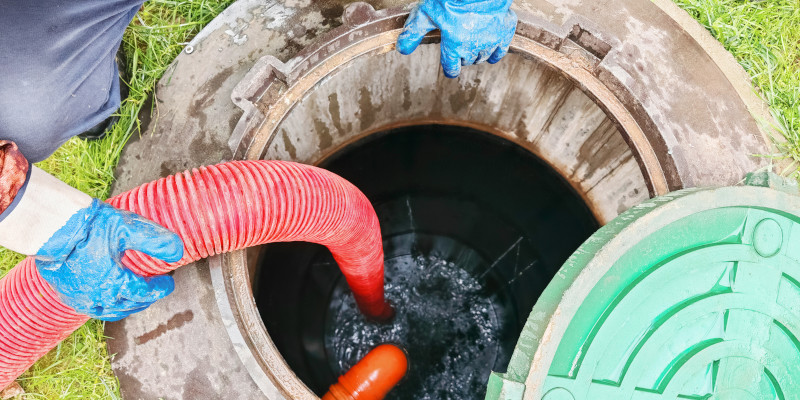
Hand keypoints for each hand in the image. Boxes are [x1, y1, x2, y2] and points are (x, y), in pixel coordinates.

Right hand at [35, 199, 182, 320]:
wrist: (50, 226)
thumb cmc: (90, 226)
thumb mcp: (129, 229)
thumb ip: (156, 241)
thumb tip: (178, 252)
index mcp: (114, 284)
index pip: (145, 293)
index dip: (160, 288)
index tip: (168, 282)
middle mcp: (97, 297)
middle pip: (129, 305)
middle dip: (145, 298)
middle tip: (155, 289)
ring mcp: (79, 299)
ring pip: (110, 311)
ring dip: (127, 305)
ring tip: (136, 296)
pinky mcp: (66, 295)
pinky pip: (91, 308)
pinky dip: (107, 305)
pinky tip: (110, 296)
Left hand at [396, 0, 516, 77]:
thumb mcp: (426, 13)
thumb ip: (414, 33)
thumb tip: (401, 49)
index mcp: (454, 46)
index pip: (452, 69)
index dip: (450, 68)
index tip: (450, 65)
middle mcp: (473, 48)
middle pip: (467, 62)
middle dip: (462, 56)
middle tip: (459, 43)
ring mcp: (491, 41)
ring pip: (482, 57)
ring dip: (476, 53)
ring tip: (471, 41)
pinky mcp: (504, 32)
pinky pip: (500, 52)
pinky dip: (495, 52)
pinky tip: (490, 48)